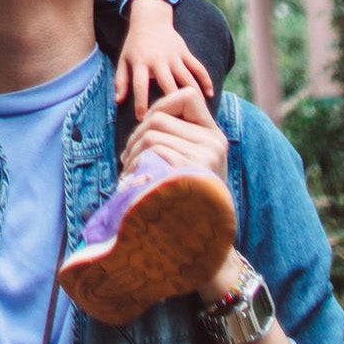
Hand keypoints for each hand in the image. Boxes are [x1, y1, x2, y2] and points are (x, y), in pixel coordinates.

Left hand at [116, 0, 213, 118]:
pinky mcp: (186, 52)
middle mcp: (159, 60)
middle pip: (167, 84)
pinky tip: (210, 95)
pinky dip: (205, 80)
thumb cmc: (135, 45)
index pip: (140, 85)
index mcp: (141, 62)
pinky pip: (198, 67)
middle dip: (171, 104)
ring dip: (192, 96)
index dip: (141, 103)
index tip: (142, 119)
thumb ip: (121, 81)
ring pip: (186, 78)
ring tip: (197, 115)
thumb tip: (118, 102)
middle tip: (175, 123)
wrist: (150, 20)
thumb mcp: (123, 60)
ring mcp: (174, 56)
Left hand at [120, 88, 238, 298]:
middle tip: (128, 158)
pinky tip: (134, 180)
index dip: (162, 104)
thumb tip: (145, 119)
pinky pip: (154, 151)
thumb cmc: (190, 203)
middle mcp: (214, 142)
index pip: (188, 96)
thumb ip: (179, 141)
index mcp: (215, 137)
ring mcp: (205, 156)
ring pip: (152, 134)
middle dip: (136, 134)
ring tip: (129, 172)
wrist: (209, 246)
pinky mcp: (192, 170)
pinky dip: (137, 164)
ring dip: (132, 151)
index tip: (148, 126)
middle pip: (159, 117)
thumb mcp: (193, 167)